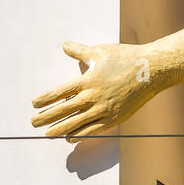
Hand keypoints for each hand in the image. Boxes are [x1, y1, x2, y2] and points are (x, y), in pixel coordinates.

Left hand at [31, 41, 160, 140]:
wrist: (151, 71)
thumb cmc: (125, 58)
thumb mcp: (100, 51)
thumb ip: (79, 51)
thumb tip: (64, 45)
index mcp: (88, 80)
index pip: (60, 92)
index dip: (46, 99)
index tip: (34, 104)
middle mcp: (93, 97)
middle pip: (64, 110)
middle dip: (46, 117)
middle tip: (32, 123)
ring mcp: (104, 110)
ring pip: (76, 124)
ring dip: (60, 130)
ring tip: (47, 134)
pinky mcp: (114, 119)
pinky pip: (93, 130)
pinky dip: (79, 135)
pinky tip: (69, 138)